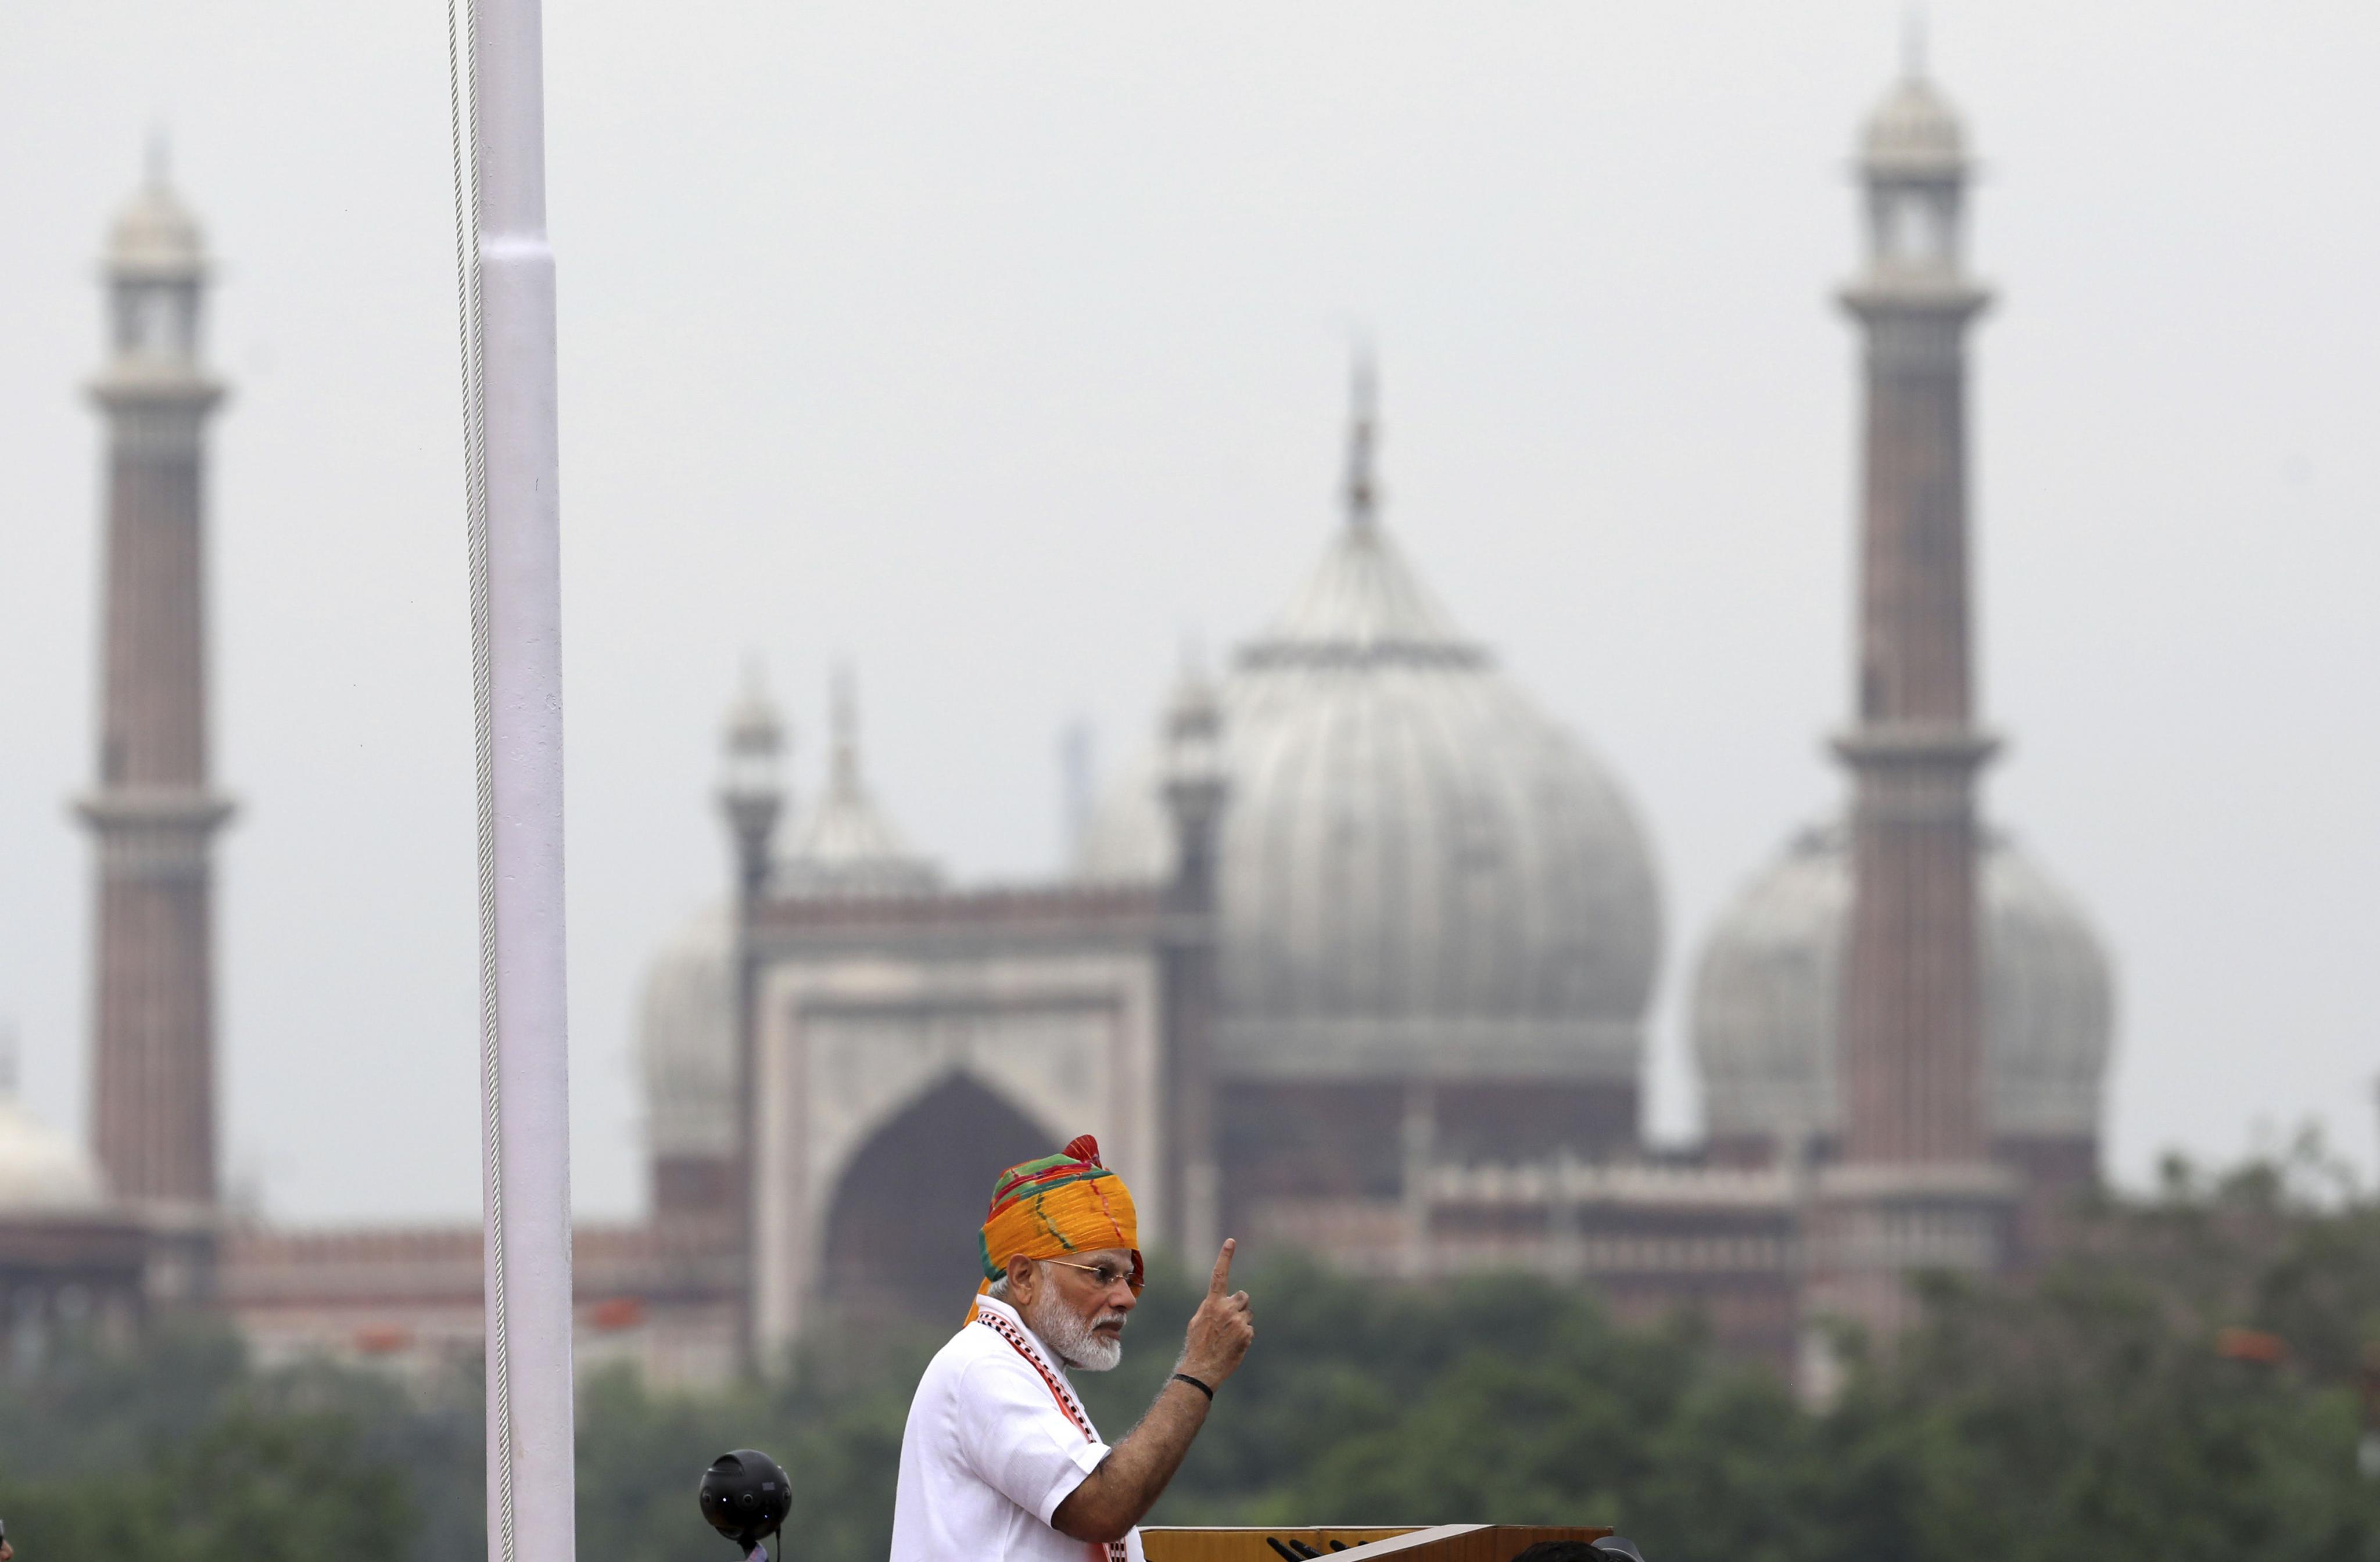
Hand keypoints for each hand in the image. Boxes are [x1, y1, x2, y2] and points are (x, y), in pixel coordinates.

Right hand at [1178, 1238, 1254, 1385]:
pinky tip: (1234, 1345)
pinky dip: (1245, 1336)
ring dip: (1242, 1321)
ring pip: (1248, 1313)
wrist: (1202, 1368)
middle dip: (1239, 1305)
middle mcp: (1226, 1308)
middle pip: (1243, 1297)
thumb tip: (1219, 1300)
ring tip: (1229, 1336)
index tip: (1231, 1241)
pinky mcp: (1247, 1333)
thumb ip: (1210, 1306)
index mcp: (1212, 1303)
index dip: (1225, 1257)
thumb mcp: (1197, 1321)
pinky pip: (1250, 1329)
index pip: (1219, 1275)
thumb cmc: (1197, 1344)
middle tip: (1229, 1321)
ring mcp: (1238, 1321)